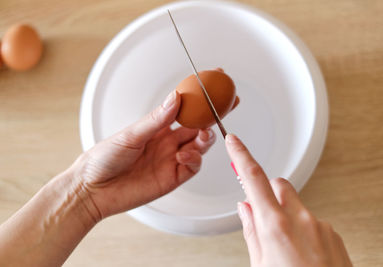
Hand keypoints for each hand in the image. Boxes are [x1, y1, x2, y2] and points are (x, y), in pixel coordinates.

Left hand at [71, 90, 215, 220]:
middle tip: (223, 106)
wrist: (93, 190)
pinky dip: (194, 159)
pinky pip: (193, 166)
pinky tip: (185, 156)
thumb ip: (156, 119)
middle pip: (199, 126)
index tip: (215, 82)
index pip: (186, 108)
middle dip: (213, 115)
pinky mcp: (173, 178)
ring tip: (203, 134)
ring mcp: (172, 159)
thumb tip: (175, 97)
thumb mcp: (130, 135)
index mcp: (158, 127)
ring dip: (206, 137)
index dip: (201, 97)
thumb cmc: (103, 159)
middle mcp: (168, 142)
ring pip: (200, 146)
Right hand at [225, 134, 351, 266]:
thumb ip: (251, 232)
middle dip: (267, 192)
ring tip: (284, 245)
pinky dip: (303, 228)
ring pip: (296, 204)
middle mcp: (301, 219)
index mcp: (275, 226)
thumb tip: (244, 208)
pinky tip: (302, 253)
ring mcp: (321, 226)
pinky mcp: (334, 234)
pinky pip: (312, 220)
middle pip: (279, 185)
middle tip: (261, 212)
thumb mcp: (260, 266)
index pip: (254, 179)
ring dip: (285, 214)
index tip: (234, 141)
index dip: (241, 156)